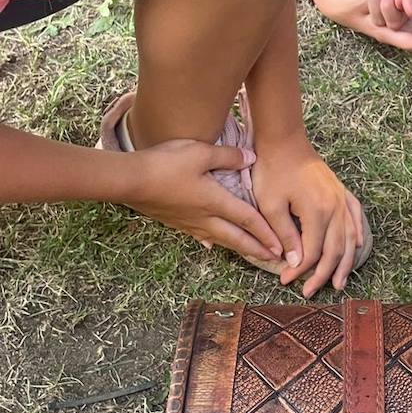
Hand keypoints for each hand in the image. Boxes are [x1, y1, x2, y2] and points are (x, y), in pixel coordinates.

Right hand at [124, 141, 283, 264]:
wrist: (130, 180)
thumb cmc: (166, 164)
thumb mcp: (201, 152)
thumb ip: (229, 156)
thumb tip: (251, 159)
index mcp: (215, 201)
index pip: (248, 220)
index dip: (266, 233)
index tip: (281, 247)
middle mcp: (204, 217)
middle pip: (237, 237)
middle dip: (257, 249)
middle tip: (273, 260)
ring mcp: (188, 221)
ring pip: (220, 239)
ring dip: (238, 248)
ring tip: (250, 255)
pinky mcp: (174, 221)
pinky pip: (199, 235)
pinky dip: (211, 241)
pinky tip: (211, 244)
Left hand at [250, 134, 367, 297]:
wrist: (284, 140)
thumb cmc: (272, 170)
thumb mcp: (271, 205)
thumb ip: (284, 235)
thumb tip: (296, 264)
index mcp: (317, 212)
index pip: (312, 252)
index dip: (300, 271)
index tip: (284, 281)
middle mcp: (335, 207)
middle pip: (335, 250)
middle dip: (323, 274)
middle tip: (309, 292)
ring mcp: (341, 198)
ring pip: (349, 237)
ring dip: (345, 262)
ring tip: (338, 283)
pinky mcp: (340, 191)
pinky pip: (355, 217)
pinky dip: (358, 233)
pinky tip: (359, 245)